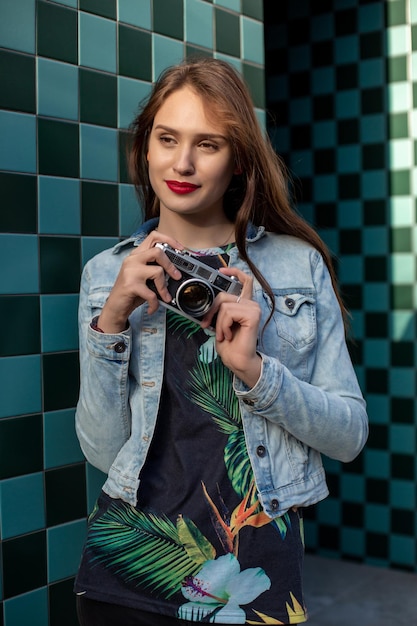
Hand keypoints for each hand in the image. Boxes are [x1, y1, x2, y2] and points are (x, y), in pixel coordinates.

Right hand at [97, 231, 183, 332]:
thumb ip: (155, 268)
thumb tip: (176, 270)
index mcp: (136, 255)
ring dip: (164, 288)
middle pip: (158, 251)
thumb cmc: (131, 292)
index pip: (153, 237)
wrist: (115, 307)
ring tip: (165, 297)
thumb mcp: (143, 276)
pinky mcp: (131, 285)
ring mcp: (130, 271)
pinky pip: (151, 293)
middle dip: (171, 265)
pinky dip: (155, 303)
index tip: (180, 248)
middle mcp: (132, 260)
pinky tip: (152, 307)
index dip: (169, 240)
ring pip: (158, 271)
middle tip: (177, 276)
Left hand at [201, 268, 261, 387]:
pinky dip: (223, 325)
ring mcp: (253, 308)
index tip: (221, 271)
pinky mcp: (253, 315)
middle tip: (207, 325)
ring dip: (218, 323)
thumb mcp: (220, 323)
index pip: (245, 281)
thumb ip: (219, 309)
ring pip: (224, 305)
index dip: (234, 272)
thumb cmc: (230, 345)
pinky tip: (228, 335)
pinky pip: (228, 313)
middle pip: (224, 295)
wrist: (237, 361)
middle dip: (211, 311)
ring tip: (223, 334)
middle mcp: (251, 304)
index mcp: (245, 305)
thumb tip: (208, 301)